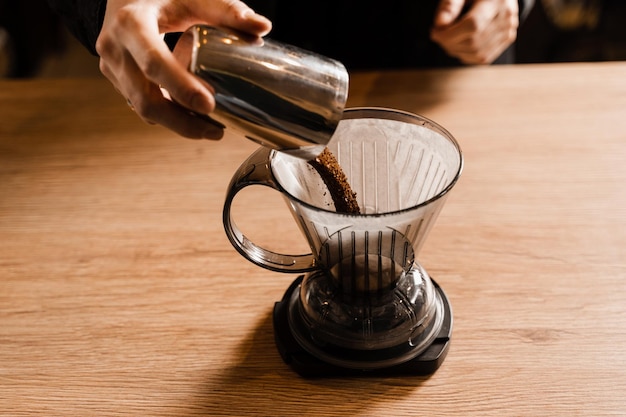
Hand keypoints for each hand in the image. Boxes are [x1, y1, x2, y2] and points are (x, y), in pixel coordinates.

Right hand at [96, 0, 271, 138]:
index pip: (153, 62)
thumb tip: (262, 27)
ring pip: (142, 109)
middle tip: (217, 130)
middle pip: (145, 99)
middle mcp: (115, 49)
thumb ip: (227, 10)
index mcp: (131, 24)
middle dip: (182, 121)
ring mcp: (112, 68)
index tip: (209, 105)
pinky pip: (141, 106)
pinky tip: (193, 120)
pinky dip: (168, 117)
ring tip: (211, 130)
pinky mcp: (118, 80)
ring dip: (177, 125)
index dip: (181, 88)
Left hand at [430, 0, 518, 64]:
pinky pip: (483, 58)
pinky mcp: (508, 39)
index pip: (472, 25)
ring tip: (448, 39)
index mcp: (496, 0)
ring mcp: (509, 30)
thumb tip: (439, 25)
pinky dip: (466, 55)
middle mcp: (507, 16)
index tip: (434, 33)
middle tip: (439, 36)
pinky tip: (459, 45)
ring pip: (477, 54)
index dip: (449, 34)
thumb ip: (449, 6)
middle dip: (450, 44)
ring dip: (456, 51)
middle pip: (474, 42)